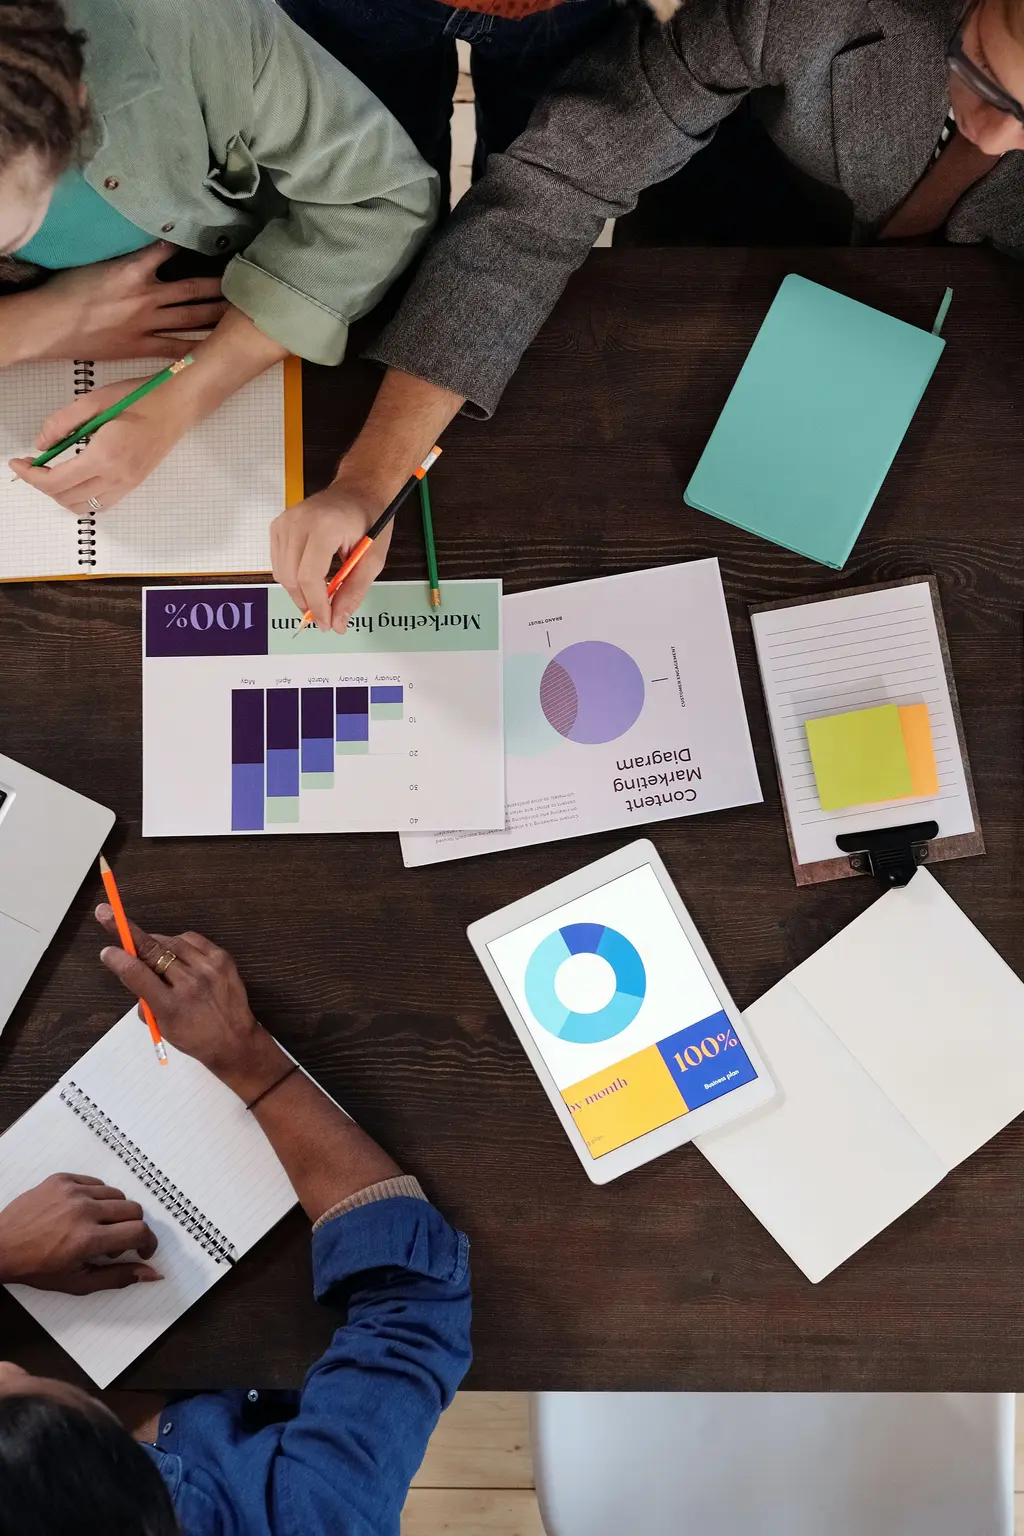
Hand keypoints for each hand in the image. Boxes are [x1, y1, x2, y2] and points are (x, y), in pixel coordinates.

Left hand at [0, 1174, 159, 1293]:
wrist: (0, 1246)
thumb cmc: (36, 1268)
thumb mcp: (78, 1282)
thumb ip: (118, 1277)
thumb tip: (152, 1273)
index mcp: (87, 1240)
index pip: (138, 1232)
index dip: (148, 1242)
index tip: (144, 1249)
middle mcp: (83, 1211)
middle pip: (134, 1210)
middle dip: (132, 1228)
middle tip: (116, 1243)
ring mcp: (72, 1192)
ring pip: (117, 1195)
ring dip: (115, 1213)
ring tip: (97, 1227)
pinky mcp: (63, 1180)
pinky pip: (96, 1183)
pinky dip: (97, 1198)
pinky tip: (83, 1213)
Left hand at [9, 373, 197, 511]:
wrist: (178, 405)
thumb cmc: (141, 397)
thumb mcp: (94, 400)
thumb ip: (63, 422)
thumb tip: (42, 443)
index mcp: (104, 456)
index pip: (56, 481)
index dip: (31, 476)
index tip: (18, 463)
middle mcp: (116, 477)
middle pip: (66, 498)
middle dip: (42, 485)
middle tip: (33, 466)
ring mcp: (127, 484)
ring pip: (83, 507)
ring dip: (62, 495)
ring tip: (53, 473)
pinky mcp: (134, 484)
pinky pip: (101, 504)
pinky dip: (82, 498)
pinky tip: (76, 478)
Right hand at [30, 242, 225, 361]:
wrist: (49, 324)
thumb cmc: (67, 290)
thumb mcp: (99, 262)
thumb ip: (128, 257)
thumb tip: (153, 247)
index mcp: (133, 268)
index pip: (171, 250)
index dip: (194, 247)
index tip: (216, 244)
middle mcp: (146, 296)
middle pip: (193, 289)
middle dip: (220, 286)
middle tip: (246, 284)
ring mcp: (146, 323)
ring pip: (191, 317)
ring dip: (217, 314)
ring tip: (240, 312)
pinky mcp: (140, 346)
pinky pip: (176, 348)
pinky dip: (197, 347)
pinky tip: (217, 347)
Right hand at [96, 906, 288, 1103]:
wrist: (235, 1041)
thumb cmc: (193, 1037)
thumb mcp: (162, 1027)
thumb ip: (145, 999)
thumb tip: (131, 969)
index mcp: (171, 1007)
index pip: (137, 975)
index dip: (118, 959)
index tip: (106, 949)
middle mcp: (190, 985)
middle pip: (152, 951)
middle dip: (126, 931)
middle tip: (106, 913)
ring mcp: (209, 969)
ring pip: (171, 942)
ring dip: (155, 942)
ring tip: (150, 950)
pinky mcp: (222, 959)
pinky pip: (192, 940)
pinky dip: (178, 942)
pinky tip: (175, 951)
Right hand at [271, 483, 393, 632]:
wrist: (358, 489)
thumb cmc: (370, 520)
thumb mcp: (373, 559)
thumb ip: (354, 592)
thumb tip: (338, 623)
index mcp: (324, 526)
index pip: (309, 576)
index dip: (317, 605)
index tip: (328, 624)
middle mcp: (298, 521)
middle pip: (292, 577)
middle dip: (308, 604)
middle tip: (326, 619)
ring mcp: (284, 522)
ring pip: (282, 574)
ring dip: (299, 594)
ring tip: (321, 599)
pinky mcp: (277, 525)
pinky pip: (278, 563)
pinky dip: (292, 578)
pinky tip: (311, 580)